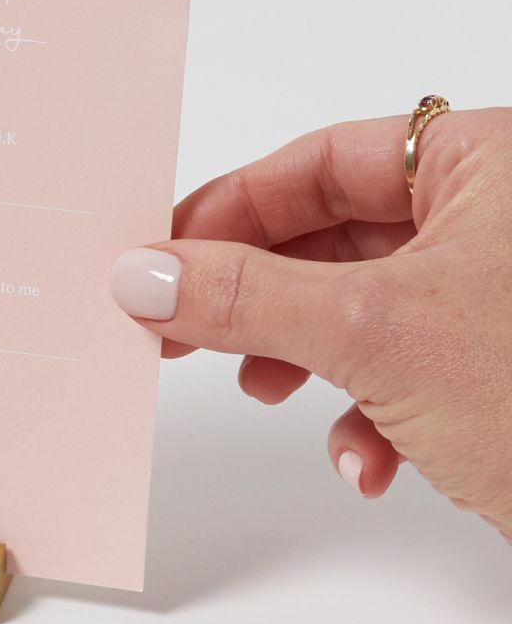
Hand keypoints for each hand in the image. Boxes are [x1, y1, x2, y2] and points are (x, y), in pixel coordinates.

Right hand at [111, 106, 511, 540]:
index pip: (318, 161)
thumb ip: (245, 294)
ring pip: (358, 307)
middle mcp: (493, 219)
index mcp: (485, 163)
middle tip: (180, 325)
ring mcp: (493, 297)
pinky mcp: (494, 366)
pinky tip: (368, 462)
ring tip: (260, 389)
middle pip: (329, 237)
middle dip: (258, 297)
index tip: (159, 253)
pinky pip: (400, 366)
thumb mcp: (376, 330)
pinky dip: (366, 413)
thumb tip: (145, 273)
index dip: (229, 207)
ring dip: (303, 359)